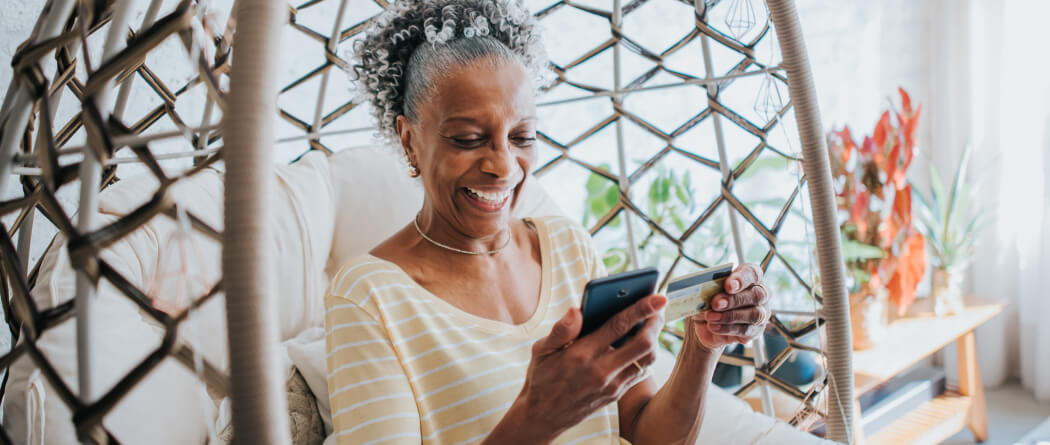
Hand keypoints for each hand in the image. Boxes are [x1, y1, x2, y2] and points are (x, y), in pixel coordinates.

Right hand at [498, 295, 665, 442]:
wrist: (543, 417)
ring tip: (653, 321)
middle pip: (643, 344)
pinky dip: (646, 355)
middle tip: (660, 306)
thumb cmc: (542, 377)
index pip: (618, 326)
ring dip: (655, 338)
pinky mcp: (616, 394)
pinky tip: (642, 342)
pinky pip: (640, 372)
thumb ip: (560, 330)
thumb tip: (576, 310)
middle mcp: (600, 371)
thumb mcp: (541, 351)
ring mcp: (611, 385)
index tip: (658, 297)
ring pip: (646, 359)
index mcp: (581, 354)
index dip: (641, 309)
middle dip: (656, 322)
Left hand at [691, 263, 770, 351]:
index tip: (728, 285)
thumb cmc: (709, 300)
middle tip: (716, 304)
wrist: (704, 323)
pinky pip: (746, 330)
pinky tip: (714, 326)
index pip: (753, 273)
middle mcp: (760, 294)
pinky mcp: (754, 331)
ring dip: (730, 316)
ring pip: (754, 315)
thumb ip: (708, 289)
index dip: (742, 279)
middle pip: (757, 295)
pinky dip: (727, 329)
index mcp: (749, 277)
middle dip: (734, 300)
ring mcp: (760, 314)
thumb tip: (705, 294)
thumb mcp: (704, 292)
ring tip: (711, 317)